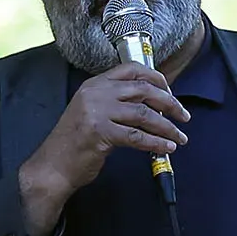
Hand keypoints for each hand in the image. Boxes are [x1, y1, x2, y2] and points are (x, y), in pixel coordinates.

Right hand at [18, 63, 190, 235]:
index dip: (156, 77)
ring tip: (179, 138)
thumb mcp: (92, 112)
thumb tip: (153, 105)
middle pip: (143, 90)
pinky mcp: (100, 133)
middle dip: (169, 103)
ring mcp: (97, 112)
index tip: (170, 91)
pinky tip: (166, 148)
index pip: (131, 69)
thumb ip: (117, 103)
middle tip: (183, 116)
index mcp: (94, 85)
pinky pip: (137, 136)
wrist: (53, 166)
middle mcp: (96, 93)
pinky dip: (156, 143)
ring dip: (167, 127)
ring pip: (144, 114)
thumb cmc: (75, 143)